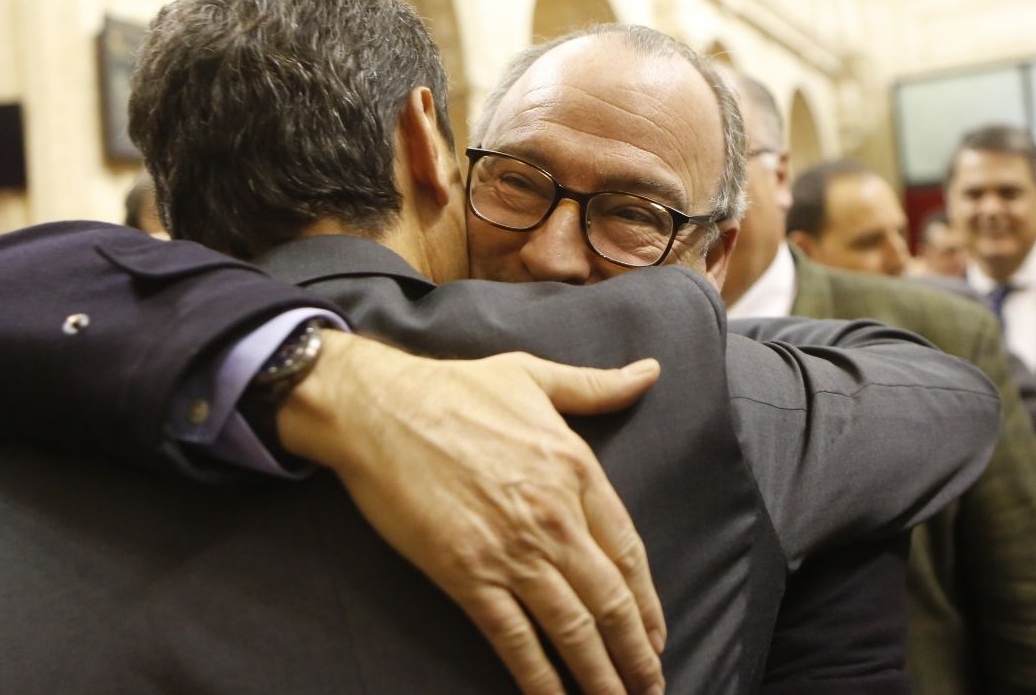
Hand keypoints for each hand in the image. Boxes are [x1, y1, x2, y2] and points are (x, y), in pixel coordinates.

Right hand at [282, 331, 665, 694]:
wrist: (379, 408)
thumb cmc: (453, 388)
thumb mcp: (534, 376)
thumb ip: (596, 386)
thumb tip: (649, 373)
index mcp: (576, 469)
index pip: (628, 550)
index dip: (647, 602)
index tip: (656, 636)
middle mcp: (553, 517)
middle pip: (609, 599)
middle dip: (634, 653)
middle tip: (650, 688)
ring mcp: (511, 550)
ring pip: (571, 627)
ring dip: (600, 674)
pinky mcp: (466, 574)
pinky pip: (513, 638)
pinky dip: (538, 678)